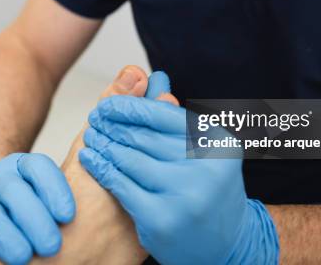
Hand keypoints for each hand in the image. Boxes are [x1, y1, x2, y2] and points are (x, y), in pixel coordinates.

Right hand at [0, 153, 74, 264]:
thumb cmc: (17, 201)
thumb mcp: (38, 191)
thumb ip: (58, 199)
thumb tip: (92, 217)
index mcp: (21, 166)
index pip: (38, 168)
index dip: (54, 189)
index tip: (68, 216)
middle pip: (13, 189)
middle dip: (34, 218)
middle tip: (52, 246)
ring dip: (6, 234)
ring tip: (23, 256)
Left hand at [80, 95, 278, 264]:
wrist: (230, 244)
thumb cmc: (209, 190)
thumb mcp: (202, 150)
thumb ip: (173, 117)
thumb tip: (147, 76)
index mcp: (217, 141)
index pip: (164, 114)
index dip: (130, 107)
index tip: (108, 104)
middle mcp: (206, 166)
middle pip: (145, 136)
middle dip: (113, 125)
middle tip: (94, 118)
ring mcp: (186, 195)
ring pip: (131, 159)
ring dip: (105, 145)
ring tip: (91, 136)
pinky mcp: (163, 219)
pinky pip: (123, 185)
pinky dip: (102, 169)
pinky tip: (90, 159)